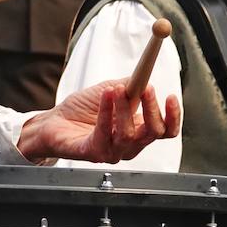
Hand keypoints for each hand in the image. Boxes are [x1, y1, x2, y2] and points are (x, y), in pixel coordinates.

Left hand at [15, 79, 179, 162]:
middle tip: (145, 87)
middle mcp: (129, 145)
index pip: (165, 131)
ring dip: (124, 107)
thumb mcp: (111, 90)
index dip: (173, 116)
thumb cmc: (83, 109)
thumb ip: (130, 84)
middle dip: (151, 109)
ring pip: (129, 134)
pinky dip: (107, 112)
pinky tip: (106, 95)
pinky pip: (104, 134)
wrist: (54, 121)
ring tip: (115, 88)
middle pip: (153, 133)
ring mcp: (112, 152)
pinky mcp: (93, 153)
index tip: (171, 96)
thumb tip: (146, 73)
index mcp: (138, 130)